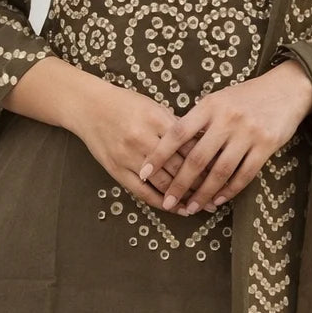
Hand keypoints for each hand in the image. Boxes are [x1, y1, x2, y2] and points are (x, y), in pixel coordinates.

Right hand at [69, 79, 205, 214]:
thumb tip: (204, 145)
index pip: (189, 146)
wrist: (89, 107)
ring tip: (199, 205)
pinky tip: (174, 208)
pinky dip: (160, 202)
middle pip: (179, 167)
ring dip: (183, 197)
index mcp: (157, 120)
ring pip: (163, 183)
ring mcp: (129, 156)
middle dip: (200, 183)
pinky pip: (142, 191)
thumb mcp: (154, 107)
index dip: (208, 161)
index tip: (222, 172)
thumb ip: (176, 127)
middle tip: (217, 194)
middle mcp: (144, 139)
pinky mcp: (117, 169)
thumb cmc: (126, 104)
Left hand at [136, 61, 311, 215]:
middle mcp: (226, 119)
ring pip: (219, 171)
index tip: (144, 172)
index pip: (178, 133)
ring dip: (203, 193)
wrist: (287, 89)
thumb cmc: (246, 96)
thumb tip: (173, 146)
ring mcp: (247, 133)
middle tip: (167, 202)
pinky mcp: (266, 145)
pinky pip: (244, 174)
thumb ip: (199, 120)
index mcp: (209, 106)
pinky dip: (229, 190)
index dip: (159, 154)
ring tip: (190, 207)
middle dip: (179, 184)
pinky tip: (218, 200)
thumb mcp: (219, 99)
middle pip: (197, 158)